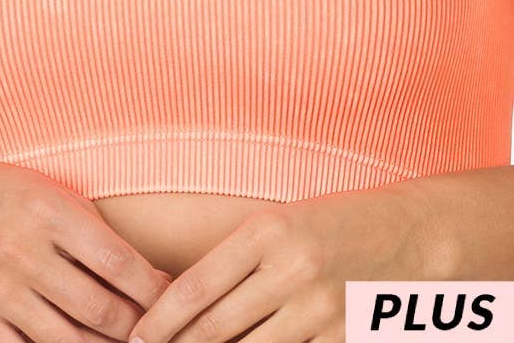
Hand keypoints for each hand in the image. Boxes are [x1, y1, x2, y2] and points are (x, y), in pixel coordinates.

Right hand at [0, 157, 171, 342]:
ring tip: (127, 341)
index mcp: (49, 213)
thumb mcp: (53, 194)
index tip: (174, 295)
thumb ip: (96, 233)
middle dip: (139, 326)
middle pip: (100, 309)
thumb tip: (150, 278)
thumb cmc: (6, 194)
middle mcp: (24, 254)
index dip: (153, 288)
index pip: (117, 262)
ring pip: (70, 342)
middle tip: (160, 329)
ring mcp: (0, 293)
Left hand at [128, 184, 431, 342]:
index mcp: (266, 231)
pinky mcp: (344, 338)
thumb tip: (190, 301)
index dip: (158, 322)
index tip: (135, 339)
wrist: (419, 233)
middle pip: (213, 330)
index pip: (194, 288)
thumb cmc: (342, 222)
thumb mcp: (285, 222)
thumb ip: (241, 259)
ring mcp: (319, 310)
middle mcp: (289, 270)